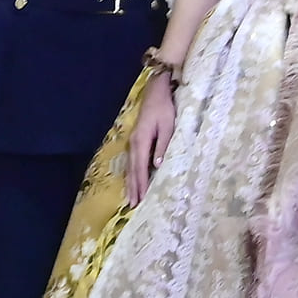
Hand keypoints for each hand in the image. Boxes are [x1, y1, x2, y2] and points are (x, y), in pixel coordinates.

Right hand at [122, 76, 178, 206]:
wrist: (156, 91)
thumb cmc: (165, 108)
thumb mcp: (168, 126)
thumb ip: (162, 146)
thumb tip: (157, 166)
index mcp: (141, 140)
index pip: (141, 167)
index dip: (141, 184)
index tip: (141, 199)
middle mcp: (134, 143)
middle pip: (132, 170)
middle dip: (133, 188)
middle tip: (133, 206)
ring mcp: (133, 141)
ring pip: (130, 167)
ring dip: (131, 183)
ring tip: (131, 199)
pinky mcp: (136, 140)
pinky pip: (132, 161)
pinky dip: (131, 174)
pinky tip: (133, 180)